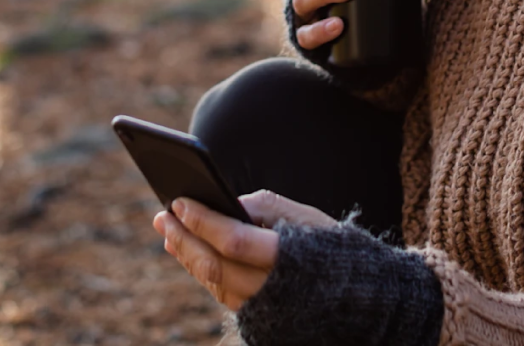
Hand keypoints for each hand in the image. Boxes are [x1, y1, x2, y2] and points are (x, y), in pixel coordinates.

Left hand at [152, 191, 336, 310]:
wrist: (360, 298)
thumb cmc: (334, 248)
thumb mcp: (308, 218)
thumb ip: (267, 207)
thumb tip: (228, 203)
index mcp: (287, 258)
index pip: (233, 239)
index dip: (203, 220)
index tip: (179, 201)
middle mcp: (270, 290)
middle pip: (214, 265)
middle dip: (184, 239)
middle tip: (163, 216)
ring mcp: (262, 311)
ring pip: (213, 284)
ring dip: (187, 257)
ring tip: (170, 232)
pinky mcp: (258, 322)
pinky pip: (222, 295)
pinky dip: (203, 273)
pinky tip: (192, 255)